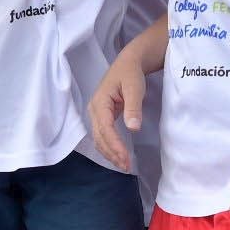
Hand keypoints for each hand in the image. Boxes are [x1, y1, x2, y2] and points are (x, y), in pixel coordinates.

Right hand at [88, 50, 149, 171]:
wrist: (128, 63)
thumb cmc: (131, 74)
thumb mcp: (134, 88)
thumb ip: (133, 108)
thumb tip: (133, 128)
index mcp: (100, 102)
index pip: (105, 129)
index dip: (114, 145)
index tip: (125, 158)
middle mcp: (94, 110)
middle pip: (99, 137)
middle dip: (112, 153)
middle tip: (126, 167)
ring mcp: (96, 114)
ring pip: (99, 139)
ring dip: (110, 153)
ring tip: (124, 165)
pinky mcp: (102, 117)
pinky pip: (102, 136)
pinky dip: (109, 147)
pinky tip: (119, 155)